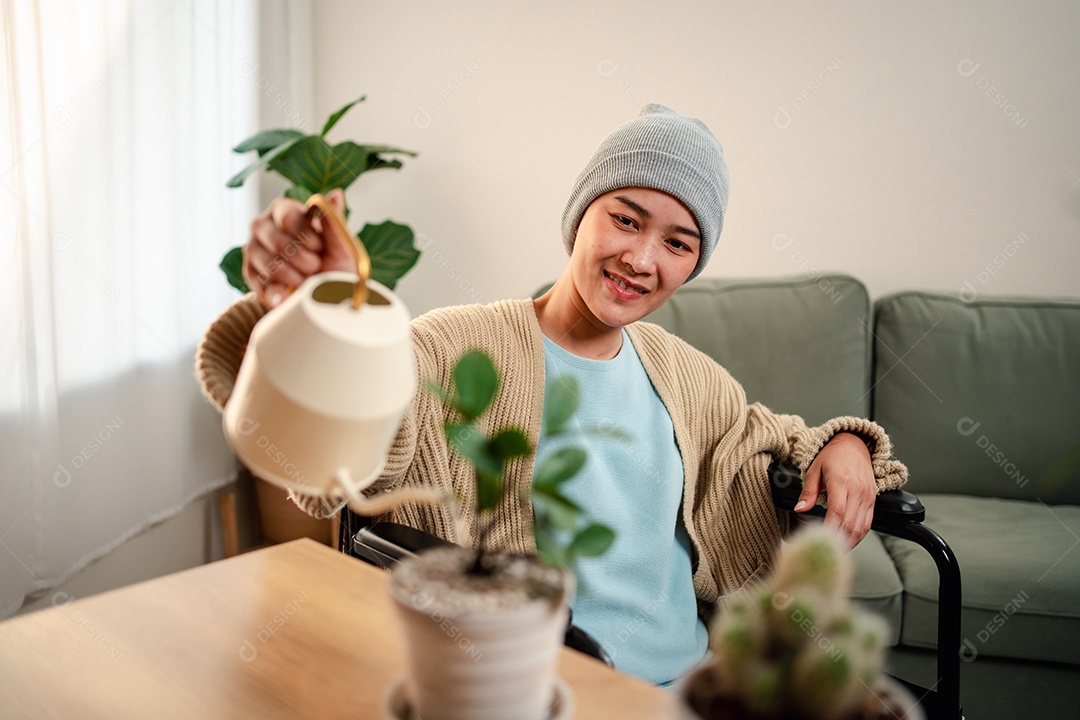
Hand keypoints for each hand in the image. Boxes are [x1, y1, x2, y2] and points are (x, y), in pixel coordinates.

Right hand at [242, 188, 354, 307]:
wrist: (323, 296)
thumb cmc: (333, 265)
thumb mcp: (340, 245)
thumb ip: (334, 220)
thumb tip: (336, 194)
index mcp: (284, 210)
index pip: (288, 217)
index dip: (307, 236)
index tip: (319, 247)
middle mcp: (263, 225)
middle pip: (278, 242)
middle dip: (305, 261)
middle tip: (316, 266)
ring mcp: (253, 249)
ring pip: (271, 265)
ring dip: (297, 278)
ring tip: (308, 280)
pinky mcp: (250, 274)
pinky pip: (264, 286)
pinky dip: (283, 293)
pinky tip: (293, 293)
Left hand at [795, 432, 875, 547]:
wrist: (854, 444)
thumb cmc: (832, 456)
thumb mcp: (814, 469)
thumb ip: (808, 491)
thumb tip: (800, 509)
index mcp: (841, 481)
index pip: (837, 511)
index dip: (830, 529)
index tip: (820, 540)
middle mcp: (857, 490)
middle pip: (850, 523)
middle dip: (838, 541)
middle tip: (826, 552)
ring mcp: (867, 496)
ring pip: (861, 527)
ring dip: (849, 542)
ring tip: (836, 551)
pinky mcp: (873, 500)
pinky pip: (868, 523)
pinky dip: (858, 535)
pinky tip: (848, 541)